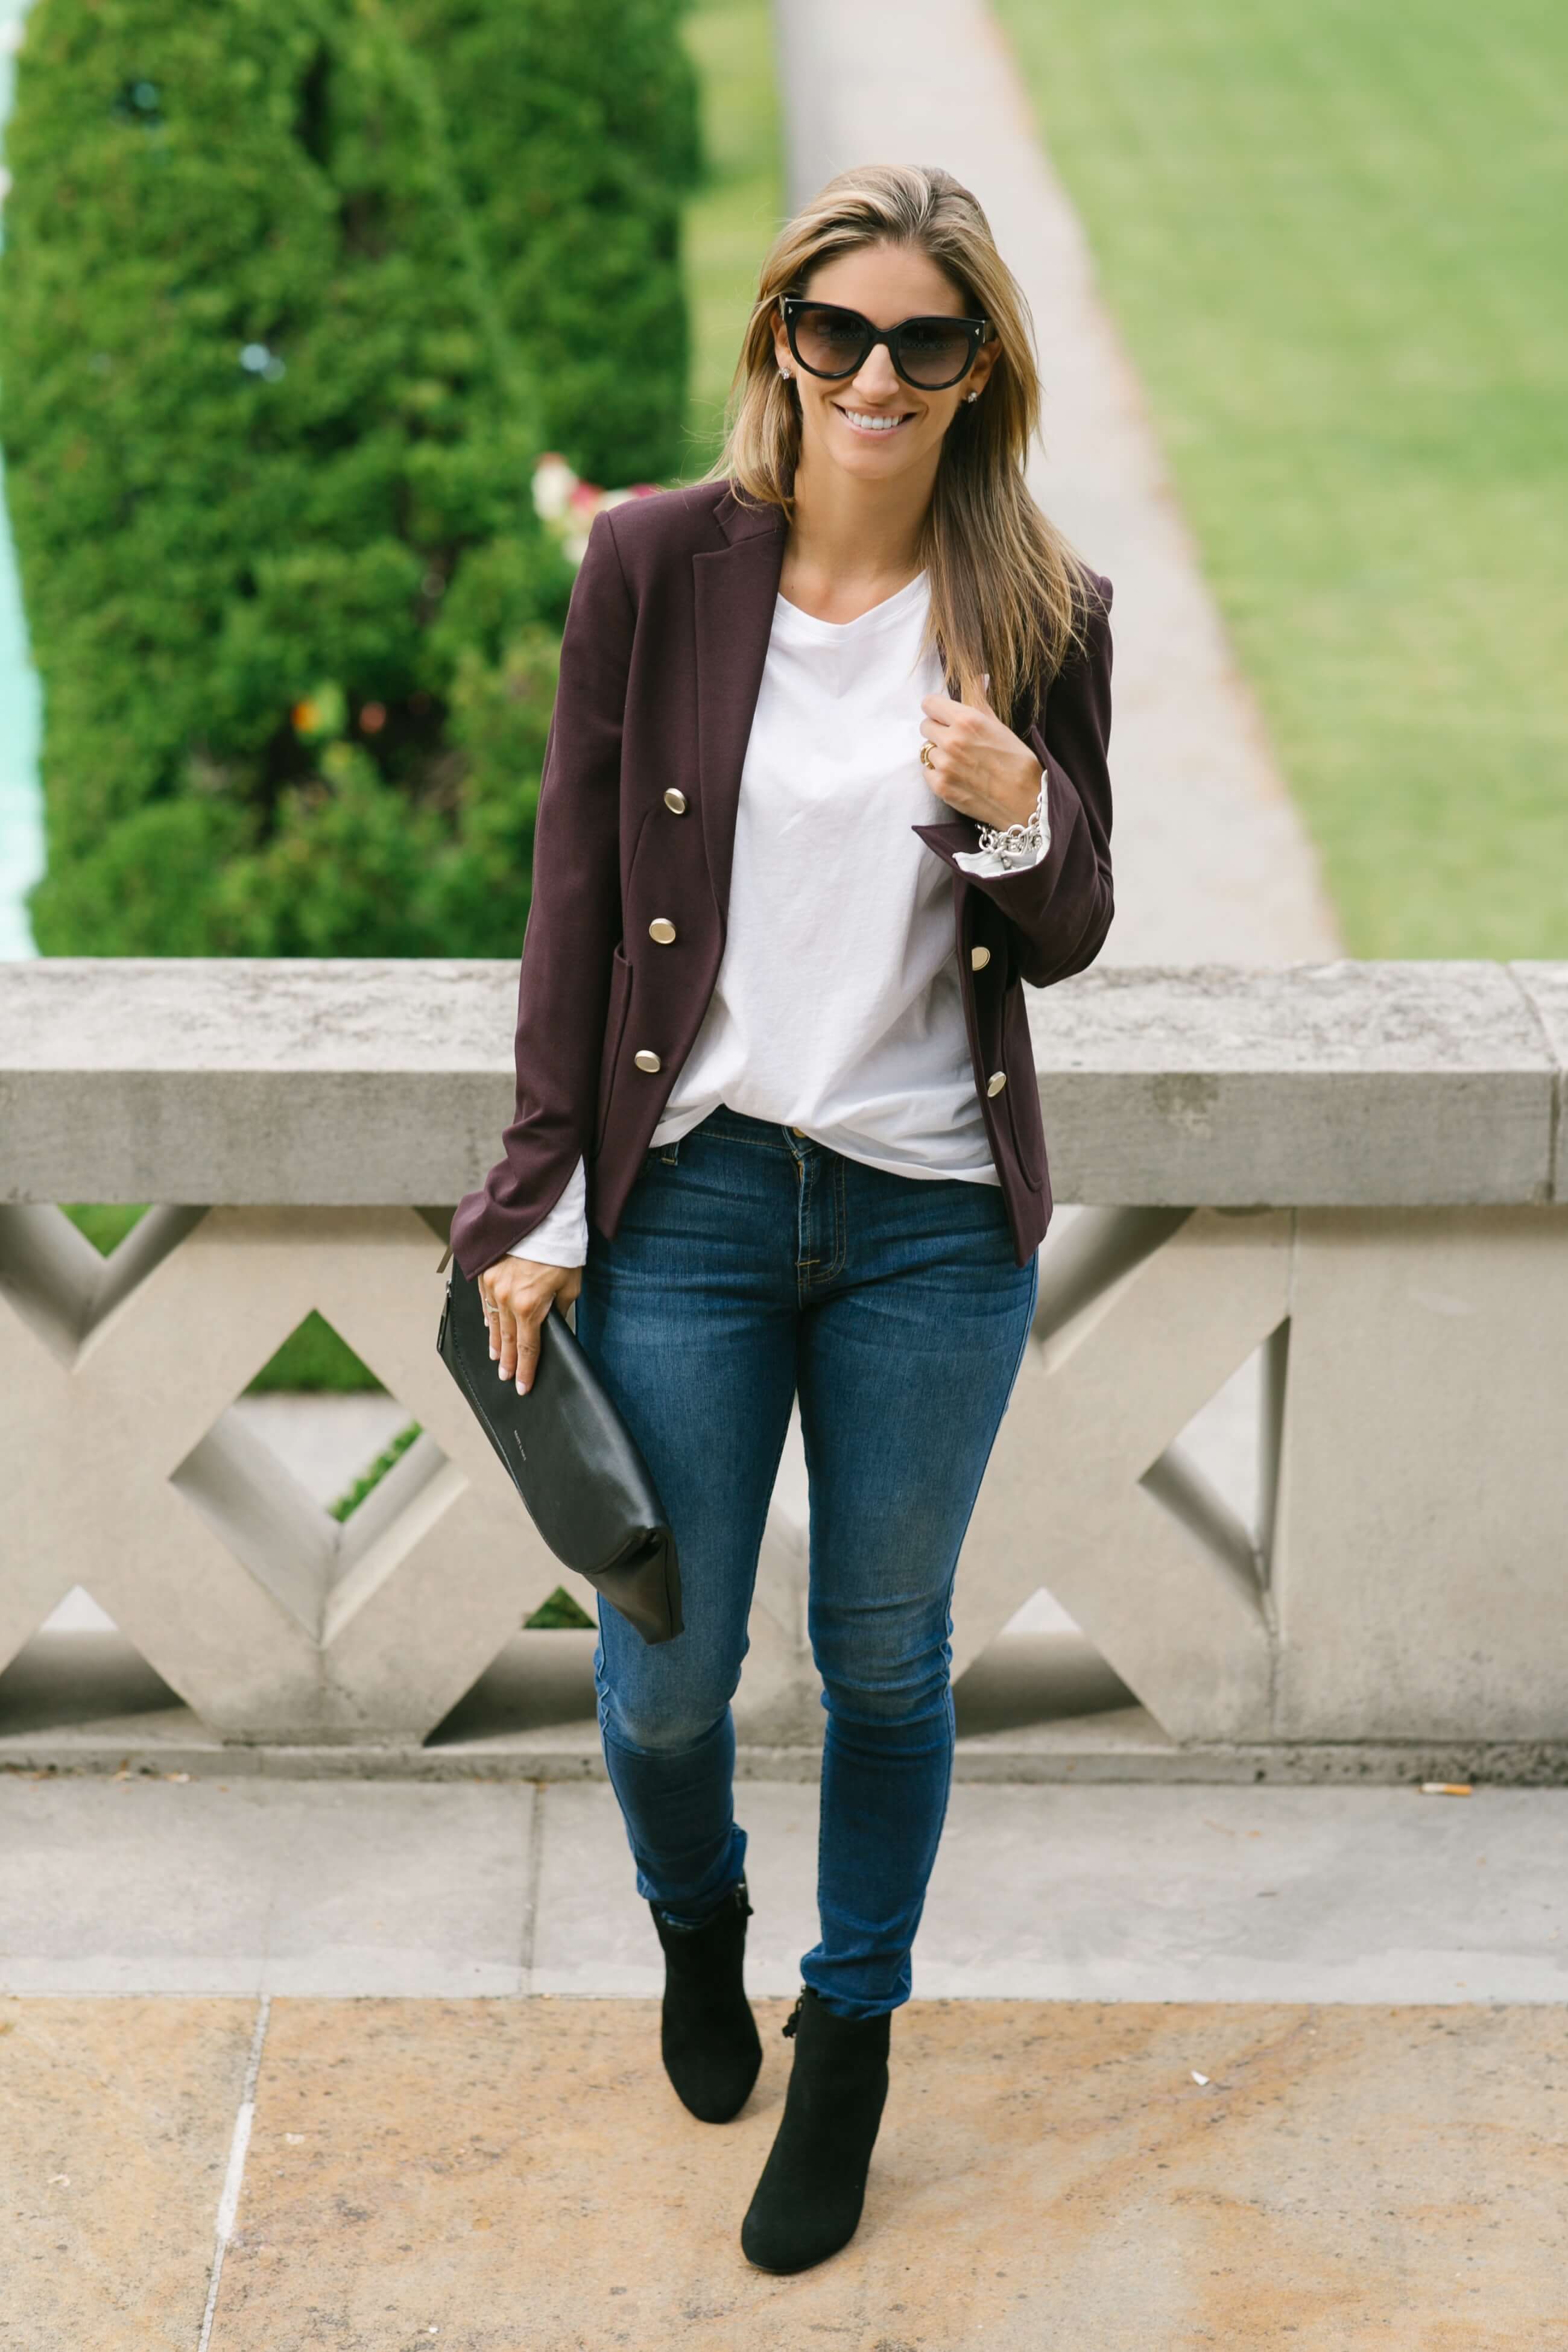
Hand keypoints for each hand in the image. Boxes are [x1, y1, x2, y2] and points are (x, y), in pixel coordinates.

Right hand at [478, 1256, 582, 1393]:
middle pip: (507, 1339)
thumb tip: (554, 1325)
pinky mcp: (486, 1273)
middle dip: (508, 1361)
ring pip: (494, 1323)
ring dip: (496, 1342)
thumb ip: (561, 1309)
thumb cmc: (561, 1250)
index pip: (527, 1348)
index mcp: (530, 1307)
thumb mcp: (570, 1284)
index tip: (522, 1387)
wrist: (539, 1215)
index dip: (526, 1371)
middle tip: (505, 1377)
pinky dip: (489, 1317)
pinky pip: (485, 1302)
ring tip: (496, 1357)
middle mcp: (507, 1299)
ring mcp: (493, 1286)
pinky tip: (491, 1326)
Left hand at [919, 677, 1042, 831]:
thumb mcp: (1000, 726)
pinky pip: (928, 772)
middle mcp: (951, 740)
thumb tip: (978, 678)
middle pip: (925, 726)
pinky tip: (958, 776)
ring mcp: (944, 765)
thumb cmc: (1017, 762)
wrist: (1025, 801)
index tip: (944, 716)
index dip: (937, 709)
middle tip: (956, 741)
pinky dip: (938, 773)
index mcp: (967, 720)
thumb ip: (980, 702)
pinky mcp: (941, 787)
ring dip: (939, 754)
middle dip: (938, 731)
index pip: (929, 704)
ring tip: (961, 762)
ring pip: (927, 750)